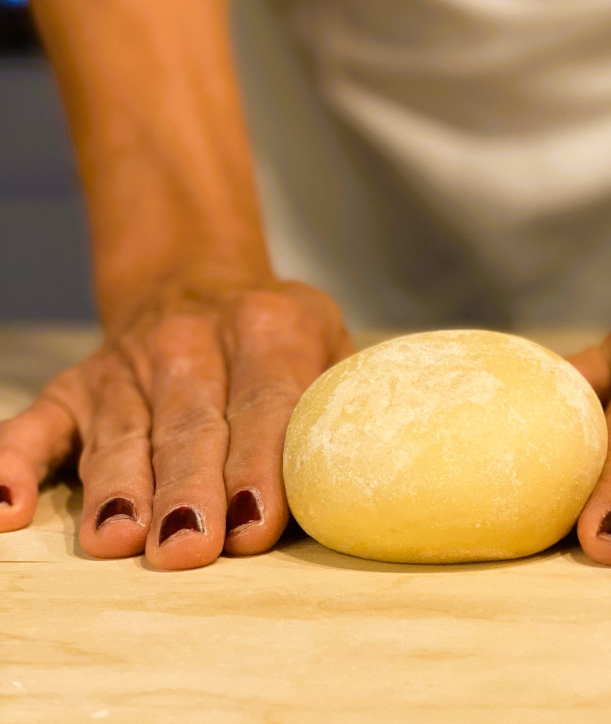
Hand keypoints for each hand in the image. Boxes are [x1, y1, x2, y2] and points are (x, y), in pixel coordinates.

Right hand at [0, 275, 352, 569]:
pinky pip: (36, 426)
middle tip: (189, 548)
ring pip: (122, 433)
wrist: (197, 280)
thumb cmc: (276, 337)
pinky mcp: (75, 386)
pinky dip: (13, 461)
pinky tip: (4, 506)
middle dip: (190, 488)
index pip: (266, 403)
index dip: (259, 465)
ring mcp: (127, 365)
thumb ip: (338, 402)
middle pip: (191, 424)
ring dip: (118, 487)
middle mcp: (192, 342)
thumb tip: (357, 479)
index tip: (256, 524)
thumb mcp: (326, 342)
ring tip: (118, 538)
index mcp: (269, 329)